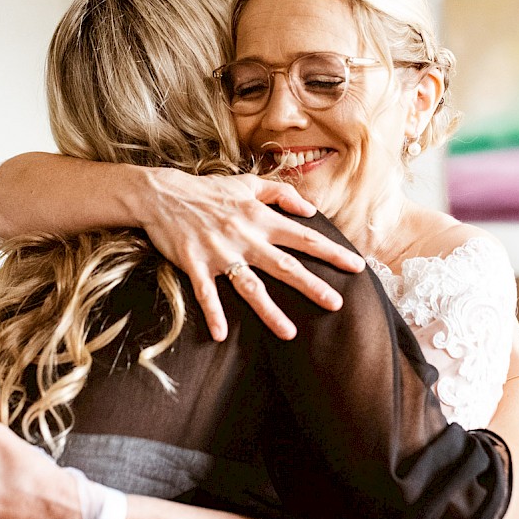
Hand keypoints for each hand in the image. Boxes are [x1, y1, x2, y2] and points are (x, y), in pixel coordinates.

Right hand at [137, 169, 364, 340]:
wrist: (162, 194)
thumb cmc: (207, 190)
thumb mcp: (247, 183)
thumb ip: (281, 194)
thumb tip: (310, 209)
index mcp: (260, 218)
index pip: (304, 236)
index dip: (331, 251)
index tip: (356, 266)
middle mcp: (245, 237)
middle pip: (284, 265)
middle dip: (311, 285)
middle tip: (336, 304)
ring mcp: (220, 252)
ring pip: (249, 285)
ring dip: (269, 310)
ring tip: (289, 333)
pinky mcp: (195, 264)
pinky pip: (206, 293)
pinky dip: (213, 313)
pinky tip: (220, 335)